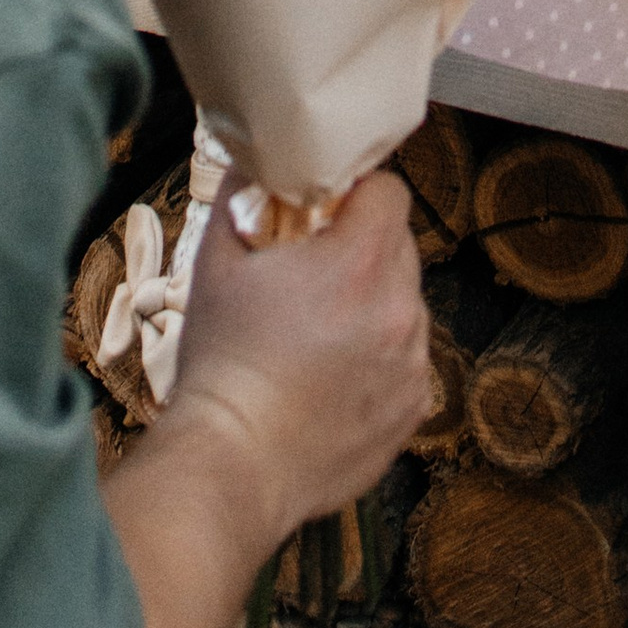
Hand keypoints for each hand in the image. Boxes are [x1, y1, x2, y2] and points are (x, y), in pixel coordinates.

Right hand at [156, 171, 429, 547]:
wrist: (233, 464)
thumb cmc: (223, 365)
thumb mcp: (215, 263)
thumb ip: (237, 199)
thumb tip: (249, 164)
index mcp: (358, 263)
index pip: (390, 192)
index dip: (359, 191)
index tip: (329, 208)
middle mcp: (399, 310)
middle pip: (399, 246)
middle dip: (363, 247)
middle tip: (315, 270)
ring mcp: (411, 364)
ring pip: (405, 305)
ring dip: (373, 304)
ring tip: (319, 332)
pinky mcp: (412, 410)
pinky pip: (406, 360)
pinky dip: (379, 359)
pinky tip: (332, 376)